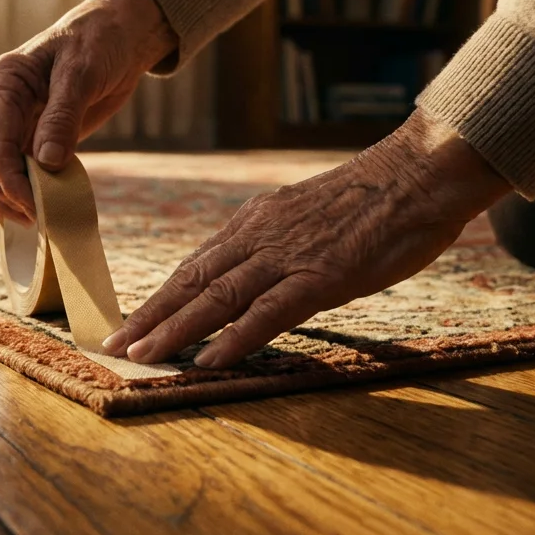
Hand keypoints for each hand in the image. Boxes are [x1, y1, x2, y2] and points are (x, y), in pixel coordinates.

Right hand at [0, 0, 176, 223]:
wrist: (118, 35)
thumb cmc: (98, 42)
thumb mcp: (82, 73)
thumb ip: (62, 117)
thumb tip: (46, 163)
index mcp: (3, 83)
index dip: (10, 180)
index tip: (35, 207)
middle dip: (6, 195)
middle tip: (40, 220)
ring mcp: (13, 122)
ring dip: (8, 199)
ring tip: (36, 223)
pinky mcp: (31, 135)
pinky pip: (13, 169)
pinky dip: (12, 193)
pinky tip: (11, 219)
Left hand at [101, 111, 513, 366]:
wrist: (420, 173)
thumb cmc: (375, 199)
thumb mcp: (309, 216)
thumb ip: (277, 243)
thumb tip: (254, 271)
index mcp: (256, 222)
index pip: (196, 265)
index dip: (161, 297)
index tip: (133, 321)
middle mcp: (260, 236)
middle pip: (192, 282)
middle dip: (150, 317)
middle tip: (113, 345)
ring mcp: (287, 256)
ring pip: (217, 298)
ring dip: (174, 330)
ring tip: (141, 356)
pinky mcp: (320, 276)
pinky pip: (268, 312)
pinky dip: (234, 338)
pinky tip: (208, 360)